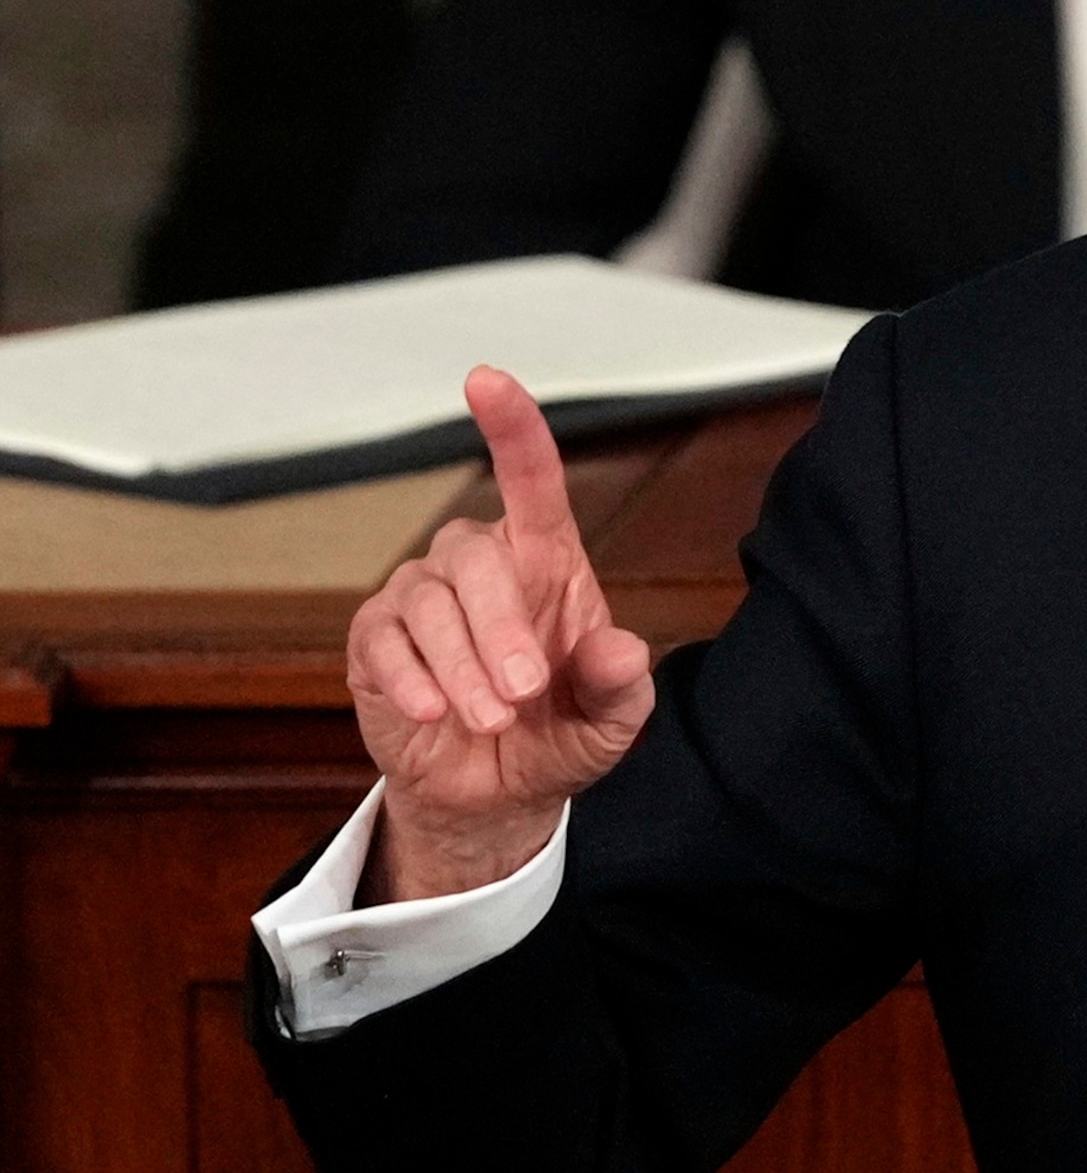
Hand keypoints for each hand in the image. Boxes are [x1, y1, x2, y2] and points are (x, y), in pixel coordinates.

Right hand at [345, 367, 655, 901]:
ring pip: (428, 604)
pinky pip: (383, 642)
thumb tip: (625, 650)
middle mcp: (480, 565)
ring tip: (491, 720)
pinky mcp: (376, 640)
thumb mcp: (611, 721)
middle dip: (500, 629)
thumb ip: (622, 686)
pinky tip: (436, 714)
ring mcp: (422, 598)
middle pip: (475, 557)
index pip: (531, 479)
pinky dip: (413, 682)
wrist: (497, 793)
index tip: (486, 380)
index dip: (511, 427)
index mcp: (545, 562)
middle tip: (525, 692)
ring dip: (462, 668)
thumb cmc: (559, 734)